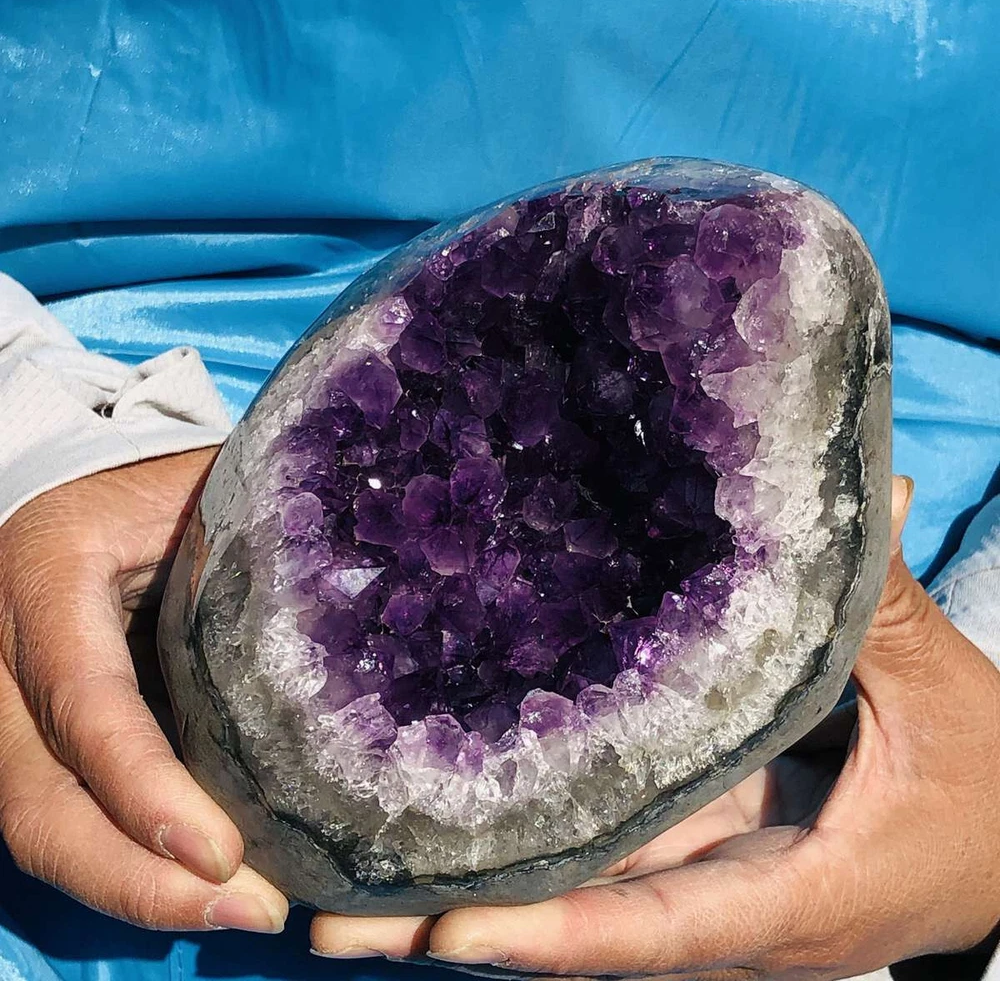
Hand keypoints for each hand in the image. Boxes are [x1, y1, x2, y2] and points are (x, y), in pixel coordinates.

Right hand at [0, 450, 287, 932]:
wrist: (83, 486)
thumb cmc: (153, 480)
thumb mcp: (195, 491)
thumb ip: (244, 539)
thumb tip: (366, 586)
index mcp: (47, 579)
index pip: (83, 699)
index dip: (143, 787)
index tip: (223, 852)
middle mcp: (3, 656)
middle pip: (40, 803)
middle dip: (139, 877)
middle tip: (254, 911)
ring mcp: (8, 705)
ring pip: (40, 827)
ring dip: (137, 889)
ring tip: (246, 912)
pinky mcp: (35, 735)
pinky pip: (64, 814)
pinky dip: (130, 863)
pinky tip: (210, 883)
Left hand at [311, 477, 999, 977]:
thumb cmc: (982, 779)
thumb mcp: (929, 688)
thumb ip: (873, 601)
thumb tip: (862, 489)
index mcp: (793, 894)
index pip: (658, 925)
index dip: (556, 932)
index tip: (442, 933)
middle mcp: (721, 900)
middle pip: (580, 924)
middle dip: (457, 928)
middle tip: (324, 920)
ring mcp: (695, 872)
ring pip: (572, 889)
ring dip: (465, 890)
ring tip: (341, 881)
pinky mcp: (689, 842)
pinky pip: (596, 840)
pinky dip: (520, 835)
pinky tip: (433, 804)